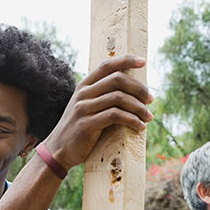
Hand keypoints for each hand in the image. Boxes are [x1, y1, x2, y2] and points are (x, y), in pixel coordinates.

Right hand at [42, 55, 152, 169]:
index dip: (126, 60)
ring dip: (139, 107)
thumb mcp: (87, 106)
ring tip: (148, 117)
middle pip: (117, 80)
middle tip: (151, 99)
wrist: (58, 150)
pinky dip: (132, 120)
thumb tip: (132, 91)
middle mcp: (83, 93)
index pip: (107, 65)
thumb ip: (102, 96)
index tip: (143, 61)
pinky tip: (140, 127)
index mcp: (84, 86)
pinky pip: (115, 116)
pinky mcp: (87, 124)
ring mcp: (84, 108)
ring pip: (119, 98)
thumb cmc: (79, 128)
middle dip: (139, 88)